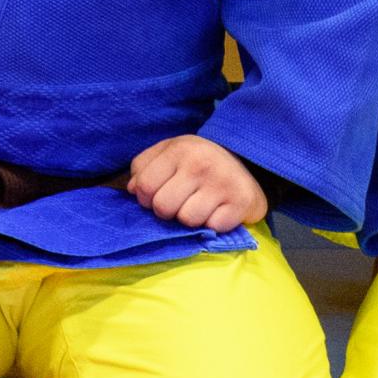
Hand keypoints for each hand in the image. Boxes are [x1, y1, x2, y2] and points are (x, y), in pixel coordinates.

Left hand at [125, 132, 266, 231]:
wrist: (246, 162)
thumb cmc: (197, 160)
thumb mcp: (169, 153)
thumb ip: (144, 167)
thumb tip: (131, 190)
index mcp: (178, 150)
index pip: (145, 186)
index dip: (145, 198)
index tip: (156, 196)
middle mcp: (200, 164)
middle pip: (163, 207)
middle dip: (166, 211)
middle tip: (178, 203)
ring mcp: (222, 183)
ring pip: (187, 220)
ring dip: (190, 220)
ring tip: (198, 206)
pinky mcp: (240, 202)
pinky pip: (212, 227)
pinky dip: (212, 225)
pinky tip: (217, 211)